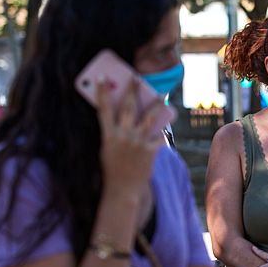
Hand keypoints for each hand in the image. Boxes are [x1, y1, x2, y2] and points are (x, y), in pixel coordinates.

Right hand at [97, 78, 166, 193]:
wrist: (122, 190)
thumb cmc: (113, 168)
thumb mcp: (108, 148)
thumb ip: (114, 132)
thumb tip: (123, 115)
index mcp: (108, 135)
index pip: (103, 108)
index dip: (102, 92)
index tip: (102, 77)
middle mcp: (123, 136)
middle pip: (129, 107)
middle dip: (133, 90)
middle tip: (136, 77)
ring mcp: (137, 143)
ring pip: (149, 118)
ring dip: (156, 104)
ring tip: (161, 95)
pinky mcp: (150, 151)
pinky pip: (159, 137)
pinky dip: (162, 132)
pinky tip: (165, 127)